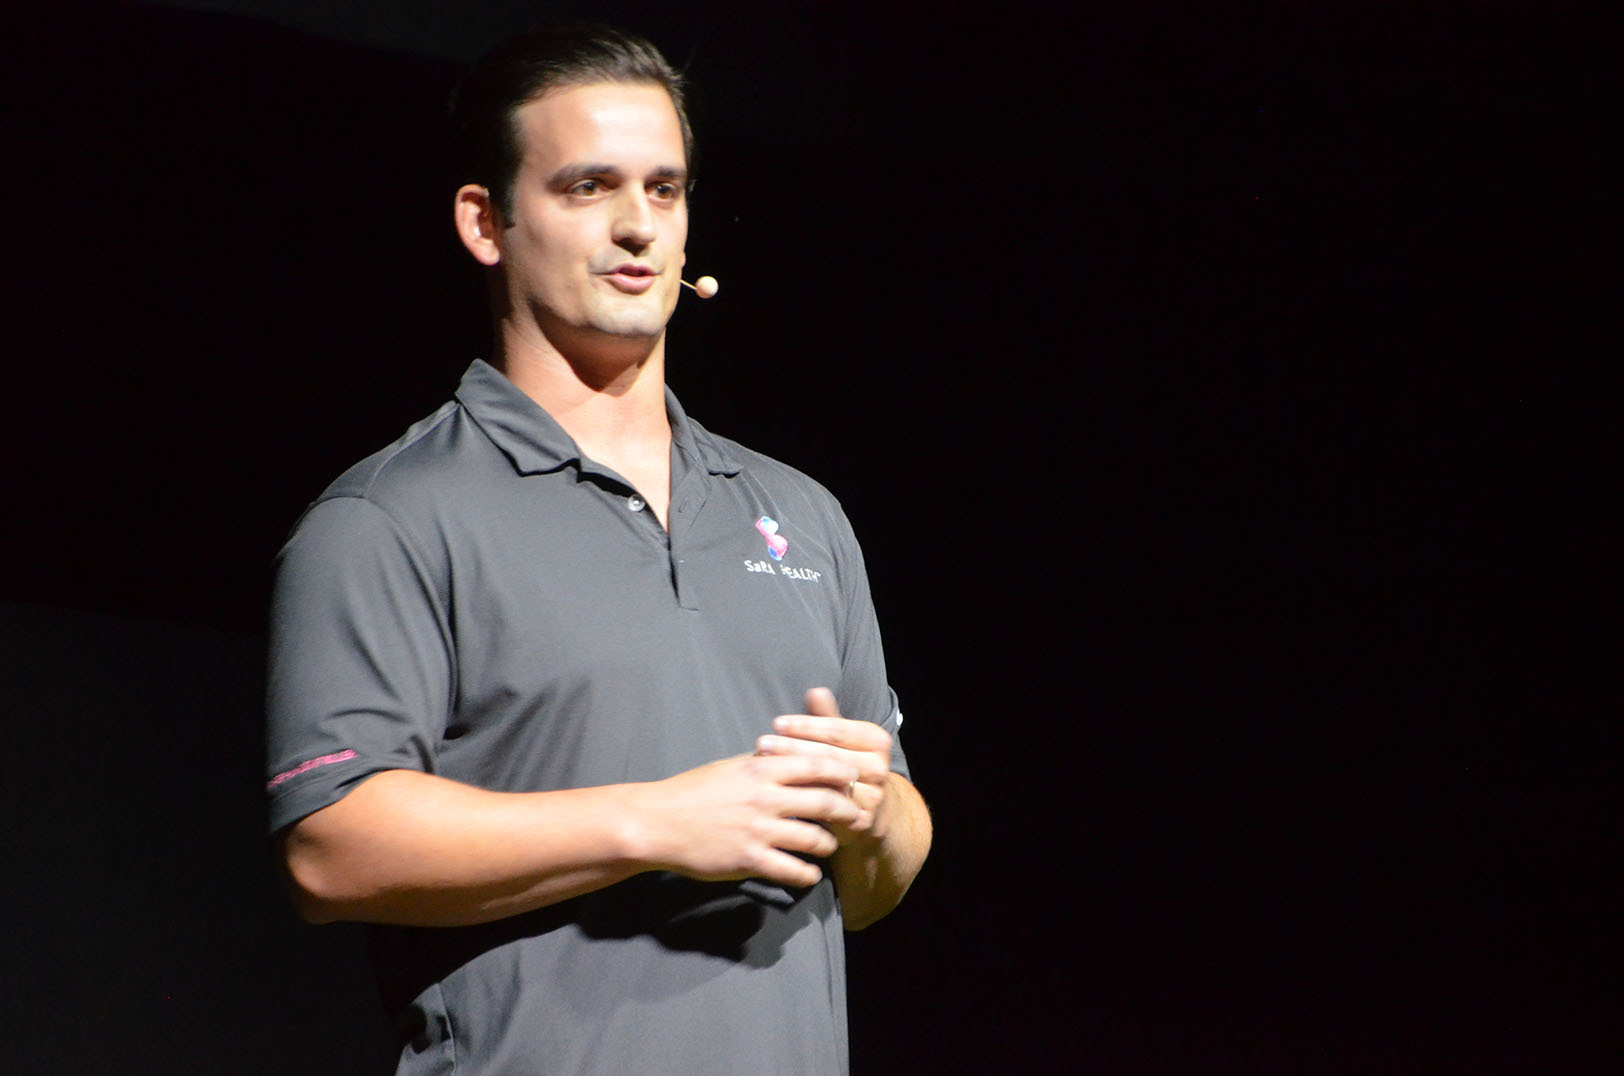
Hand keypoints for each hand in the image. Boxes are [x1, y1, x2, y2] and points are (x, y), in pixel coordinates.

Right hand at [629, 750, 863, 888]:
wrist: (657, 821)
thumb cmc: (694, 791)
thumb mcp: (732, 766)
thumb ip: (765, 763)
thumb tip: (793, 754)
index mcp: (762, 768)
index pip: (819, 765)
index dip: (843, 773)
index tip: (854, 780)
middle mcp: (765, 797)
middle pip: (827, 802)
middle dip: (848, 811)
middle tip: (856, 817)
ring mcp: (758, 830)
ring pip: (816, 839)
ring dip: (830, 845)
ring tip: (830, 846)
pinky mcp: (749, 859)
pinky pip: (793, 870)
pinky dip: (808, 874)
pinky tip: (810, 873)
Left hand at [753, 687, 893, 845]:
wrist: (870, 807)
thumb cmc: (847, 763)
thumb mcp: (840, 738)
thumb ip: (827, 716)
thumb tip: (815, 691)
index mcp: (877, 741)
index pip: (836, 730)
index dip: (805, 726)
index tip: (777, 722)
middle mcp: (880, 768)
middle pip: (829, 756)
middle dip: (792, 748)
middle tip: (762, 743)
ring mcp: (873, 796)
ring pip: (827, 782)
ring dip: (793, 774)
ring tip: (763, 764)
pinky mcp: (861, 820)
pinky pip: (827, 808)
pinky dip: (801, 798)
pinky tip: (779, 791)